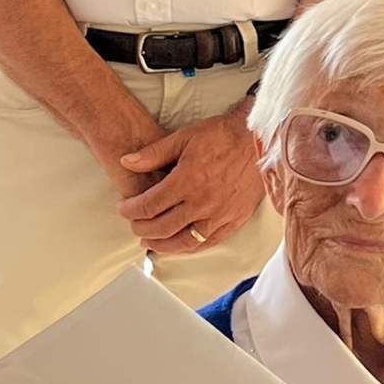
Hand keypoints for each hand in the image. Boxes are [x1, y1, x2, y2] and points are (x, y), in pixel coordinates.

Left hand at [116, 111, 264, 254]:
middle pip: (162, 227)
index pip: (149, 206)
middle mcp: (202, 203)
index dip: (130, 210)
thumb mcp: (184, 137)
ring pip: (184, 241)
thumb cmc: (223, 135)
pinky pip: (208, 242)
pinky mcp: (234, 220)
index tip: (124, 207)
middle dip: (141, 228)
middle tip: (134, 224)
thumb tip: (126, 162)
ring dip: (162, 245)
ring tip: (150, 241)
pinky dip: (190, 247)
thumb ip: (153, 153)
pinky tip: (180, 245)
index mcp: (187, 181)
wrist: (260, 140)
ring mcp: (219, 215)